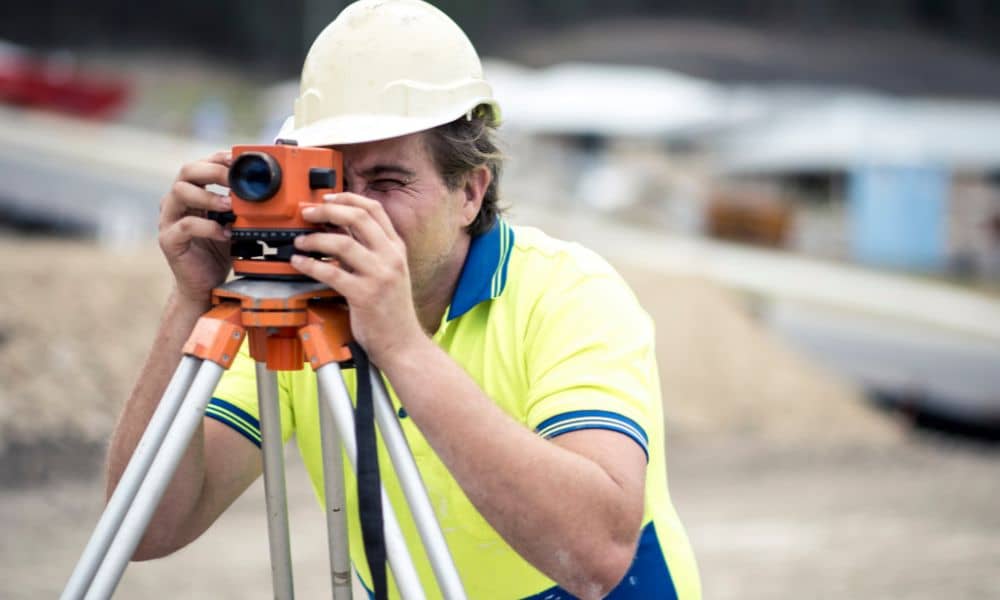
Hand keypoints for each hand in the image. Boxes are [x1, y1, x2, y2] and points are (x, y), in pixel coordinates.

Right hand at [158, 151, 233, 305]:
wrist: (206, 284)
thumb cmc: (219, 250)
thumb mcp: (235, 222)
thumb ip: (242, 205)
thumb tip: (265, 189)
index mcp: (192, 193)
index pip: (201, 165)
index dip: (219, 158)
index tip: (239, 159)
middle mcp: (176, 202)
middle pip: (186, 171)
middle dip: (213, 171)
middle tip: (235, 179)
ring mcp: (169, 220)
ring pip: (180, 193)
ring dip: (209, 196)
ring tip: (230, 205)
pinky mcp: (169, 239)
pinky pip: (186, 226)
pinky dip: (208, 227)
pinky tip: (225, 233)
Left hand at [290, 193, 425, 364]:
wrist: (402, 344)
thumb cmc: (390, 311)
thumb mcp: (387, 272)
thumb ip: (368, 250)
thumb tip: (337, 230)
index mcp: (396, 248)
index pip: (374, 210)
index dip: (348, 198)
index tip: (326, 198)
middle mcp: (391, 257)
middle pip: (358, 218)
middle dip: (327, 211)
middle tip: (307, 213)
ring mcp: (379, 276)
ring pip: (343, 243)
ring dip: (315, 239)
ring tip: (300, 241)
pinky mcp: (364, 295)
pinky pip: (331, 273)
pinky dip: (310, 265)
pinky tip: (299, 263)